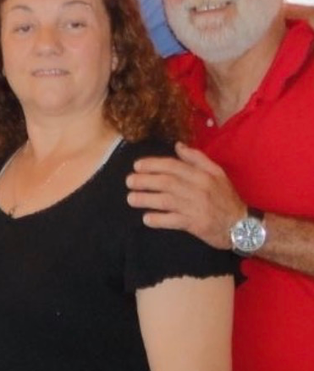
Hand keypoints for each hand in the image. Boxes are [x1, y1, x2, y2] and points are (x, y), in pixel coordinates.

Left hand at [126, 142, 243, 248]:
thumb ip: (197, 159)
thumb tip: (178, 146)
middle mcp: (198, 189)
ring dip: (145, 199)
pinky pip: (172, 221)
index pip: (174, 166)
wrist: (242, 225)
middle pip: (166, 182)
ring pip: (166, 201)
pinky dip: (158, 220)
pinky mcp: (195, 225)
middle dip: (144, 181)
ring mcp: (196, 207)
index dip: (153, 164)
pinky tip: (146, 218)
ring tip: (131, 198)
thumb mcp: (217, 173)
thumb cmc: (226, 198)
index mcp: (203, 175)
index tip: (137, 165)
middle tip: (129, 181)